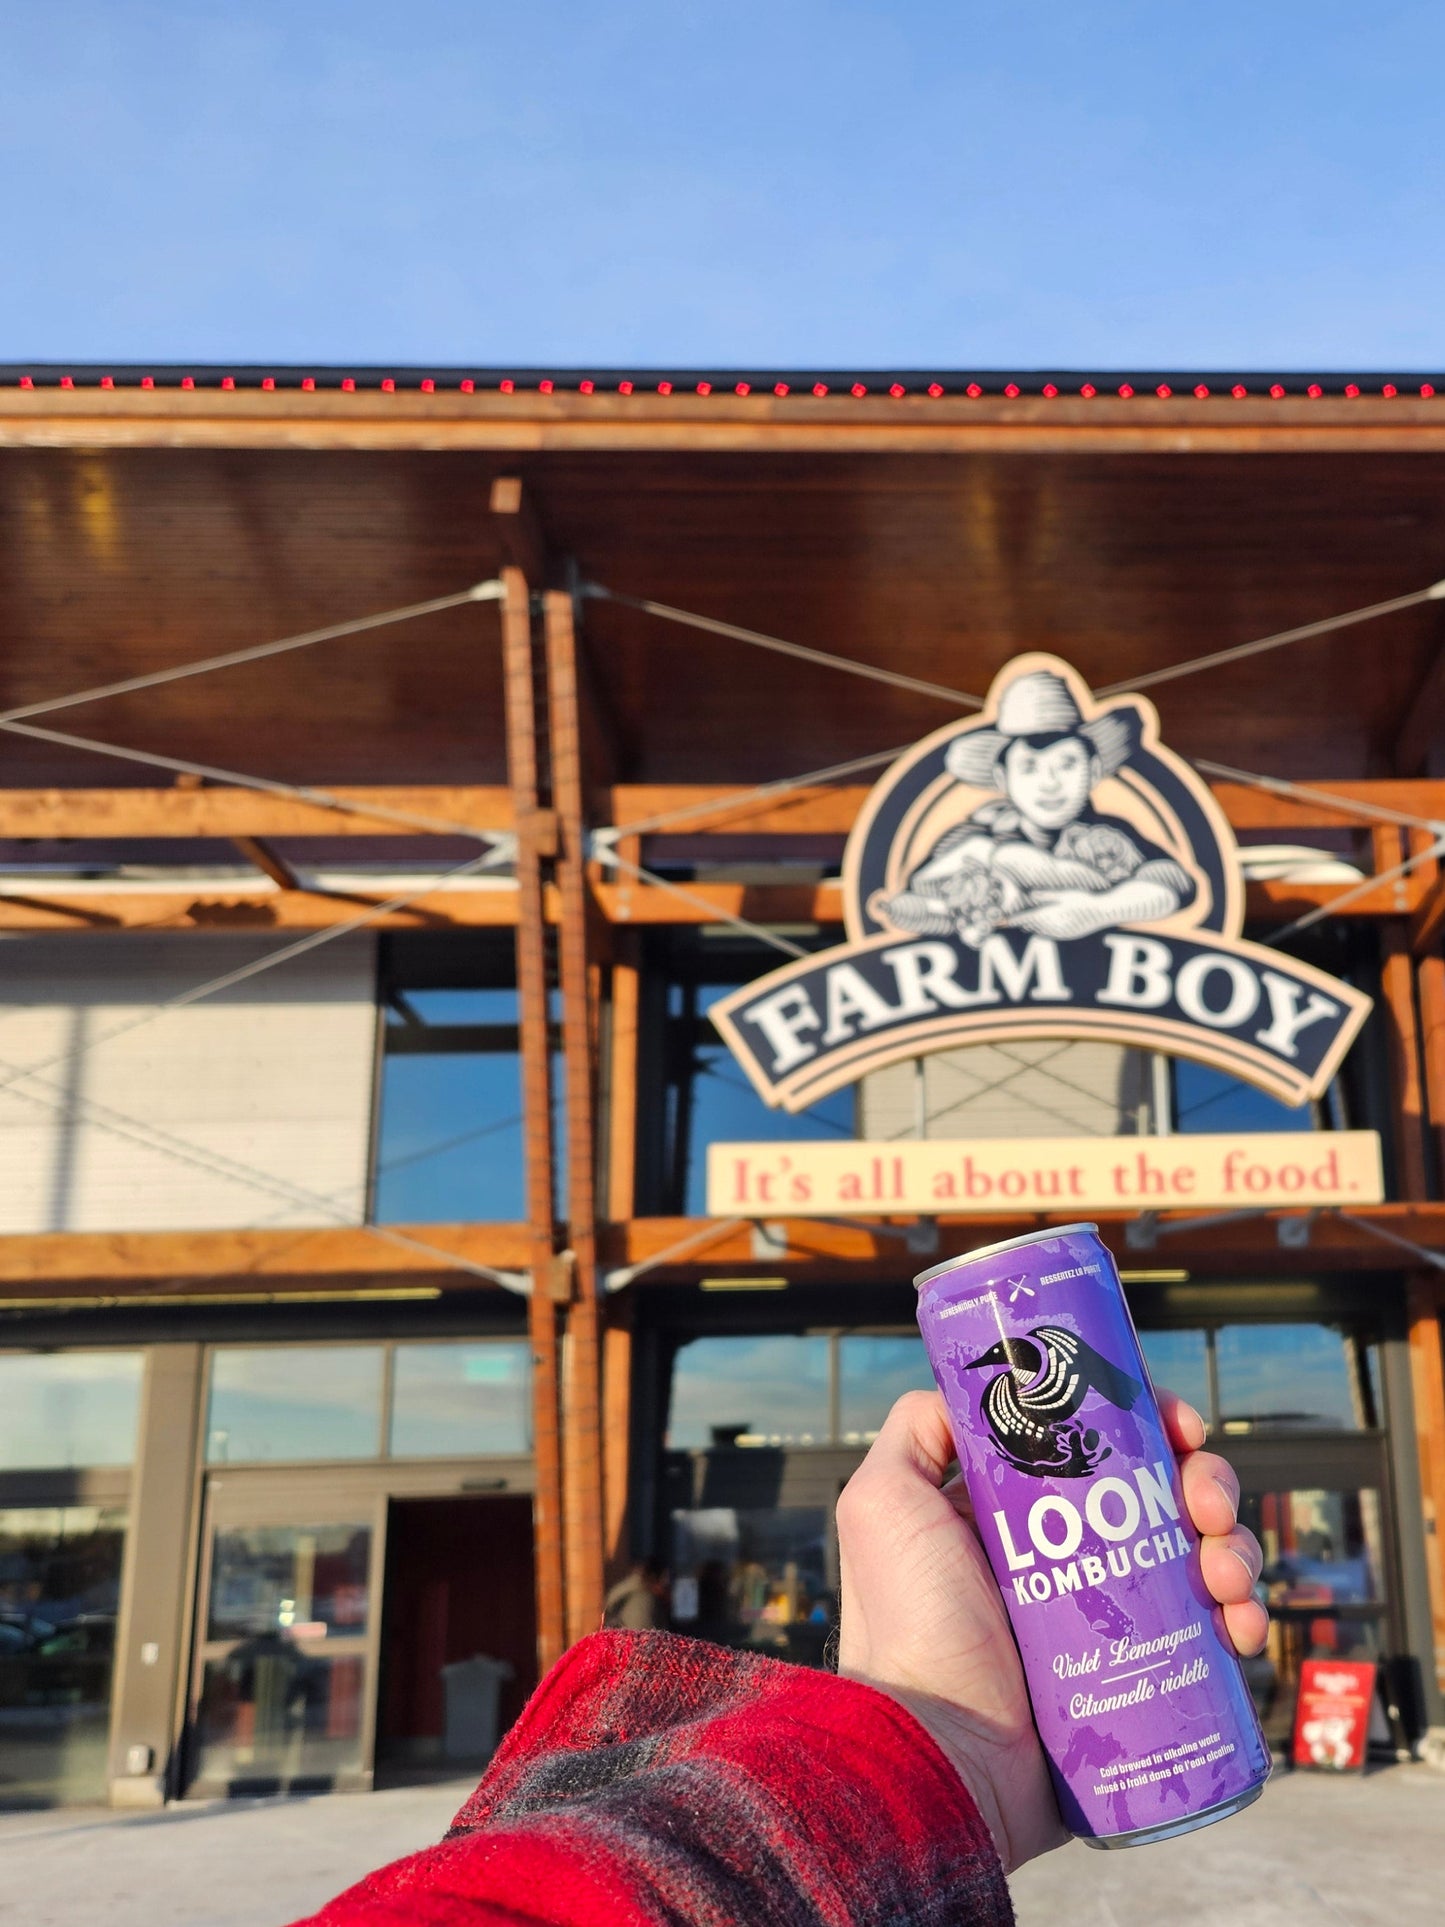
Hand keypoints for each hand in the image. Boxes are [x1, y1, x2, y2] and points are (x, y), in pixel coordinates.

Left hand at [835, 1389, 1265, 1873]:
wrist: (940, 1756)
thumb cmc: (909, 1626)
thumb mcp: (883, 1503)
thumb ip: (913, 1432)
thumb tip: (969, 1383)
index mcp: (1019, 1517)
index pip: (1101, 1449)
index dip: (1149, 1427)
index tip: (1178, 1424)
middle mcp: (1070, 1563)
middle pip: (1163, 1499)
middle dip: (1206, 1487)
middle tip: (1208, 1505)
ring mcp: (1111, 1625)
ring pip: (1200, 1561)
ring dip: (1235, 1551)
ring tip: (1226, 1574)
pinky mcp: (1142, 1684)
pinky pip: (1212, 1640)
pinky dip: (1243, 1620)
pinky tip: (1240, 1627)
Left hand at [1011, 887, 1111, 940]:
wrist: (1104, 912)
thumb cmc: (1085, 899)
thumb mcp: (1065, 894)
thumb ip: (1047, 895)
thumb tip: (1030, 894)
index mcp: (1052, 915)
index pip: (1029, 918)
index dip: (1017, 918)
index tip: (1008, 919)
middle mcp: (1055, 926)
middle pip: (1034, 926)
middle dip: (1023, 923)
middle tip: (1012, 922)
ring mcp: (1062, 933)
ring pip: (1042, 932)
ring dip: (1033, 929)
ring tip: (1025, 926)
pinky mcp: (1069, 936)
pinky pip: (1052, 936)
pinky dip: (1044, 933)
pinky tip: (1041, 932)